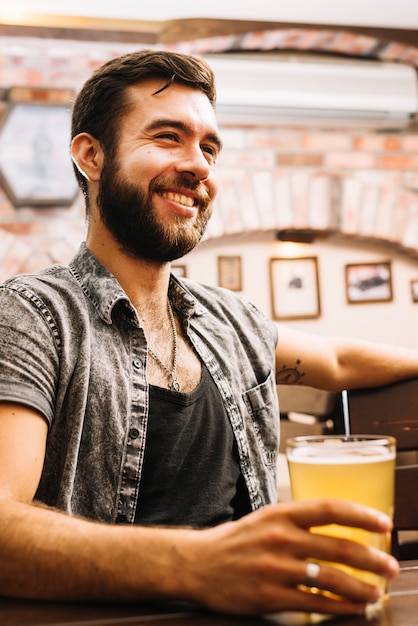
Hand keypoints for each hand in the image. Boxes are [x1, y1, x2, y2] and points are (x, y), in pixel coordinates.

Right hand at [182, 499, 398, 615]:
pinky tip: (353, 608)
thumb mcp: (267, 518)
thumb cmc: (237, 540)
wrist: (197, 563)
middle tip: (390, 566)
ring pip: (331, 578)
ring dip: (361, 587)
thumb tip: (340, 527)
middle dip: (372, 558)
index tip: (384, 523)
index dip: (361, 515)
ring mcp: (275, 568)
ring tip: (377, 592)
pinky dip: (339, 606)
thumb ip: (298, 521)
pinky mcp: (270, 596)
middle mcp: (281, 537)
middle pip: (338, 546)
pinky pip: (314, 602)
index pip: (329, 509)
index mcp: (281, 513)